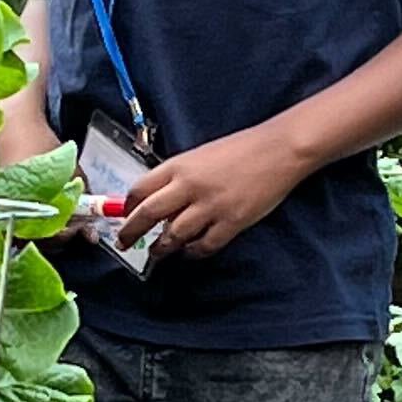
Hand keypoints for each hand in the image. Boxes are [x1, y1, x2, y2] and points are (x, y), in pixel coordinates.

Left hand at [112, 122, 309, 260]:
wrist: (278, 150)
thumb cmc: (242, 149)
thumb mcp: (202, 155)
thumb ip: (180, 176)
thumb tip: (161, 200)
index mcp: (180, 166)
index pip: (141, 189)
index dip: (128, 207)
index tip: (125, 216)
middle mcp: (190, 186)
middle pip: (149, 215)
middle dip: (131, 233)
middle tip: (123, 244)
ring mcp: (211, 206)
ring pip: (174, 235)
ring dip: (162, 248)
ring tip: (157, 252)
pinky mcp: (231, 222)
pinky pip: (204, 246)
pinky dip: (193, 252)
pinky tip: (190, 251)